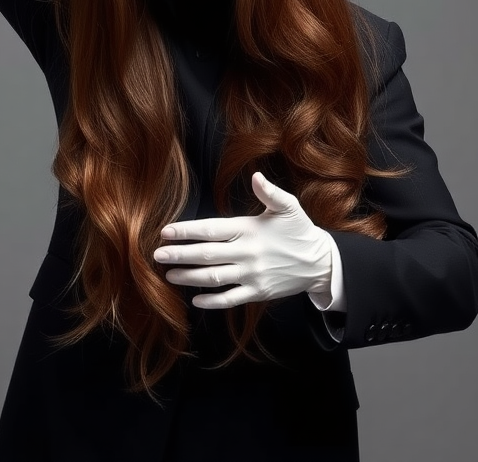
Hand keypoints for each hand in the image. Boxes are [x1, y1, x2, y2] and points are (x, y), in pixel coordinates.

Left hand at [153, 172, 333, 308]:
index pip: (211, 230)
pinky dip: (212, 301)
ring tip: (170, 275)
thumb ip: (269, 192)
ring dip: (189, 277)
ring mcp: (252, 275)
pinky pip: (230, 299)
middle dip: (180, 255)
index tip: (166, 232)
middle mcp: (247, 253)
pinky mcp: (258, 293)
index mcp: (249, 230)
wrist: (320, 262)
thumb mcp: (288, 206)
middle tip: (157, 256)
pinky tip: (195, 300)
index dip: (186, 231)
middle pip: (206, 255)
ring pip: (214, 278)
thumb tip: (255, 176)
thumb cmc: (299, 230)